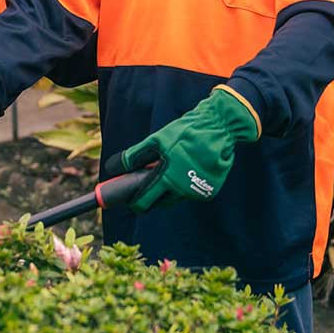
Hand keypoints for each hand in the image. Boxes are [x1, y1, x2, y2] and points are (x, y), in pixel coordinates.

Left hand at [103, 88, 259, 212]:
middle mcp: (182, 191)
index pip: (143, 203)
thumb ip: (135, 156)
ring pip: (176, 198)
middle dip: (152, 197)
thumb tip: (114, 167)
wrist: (220, 128)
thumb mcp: (157, 140)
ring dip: (170, 190)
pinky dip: (186, 186)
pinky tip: (188, 170)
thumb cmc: (186, 132)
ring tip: (171, 170)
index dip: (134, 202)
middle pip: (160, 204)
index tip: (129, 199)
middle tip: (149, 185)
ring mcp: (197, 193)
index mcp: (167, 179)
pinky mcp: (209, 191)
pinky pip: (191, 193)